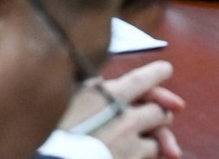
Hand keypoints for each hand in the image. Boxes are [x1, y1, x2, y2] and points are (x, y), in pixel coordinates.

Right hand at [60, 61, 184, 158]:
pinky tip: (136, 156)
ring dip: (159, 139)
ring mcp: (130, 143)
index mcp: (107, 94)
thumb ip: (90, 89)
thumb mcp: (67, 100)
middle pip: (159, 110)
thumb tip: (101, 82)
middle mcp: (125, 116)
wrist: (54, 158)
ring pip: (158, 139)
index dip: (157, 73)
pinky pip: (149, 156)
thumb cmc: (52, 133)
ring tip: (156, 142)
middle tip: (165, 116)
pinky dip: (147, 156)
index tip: (166, 69)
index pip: (142, 79)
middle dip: (162, 112)